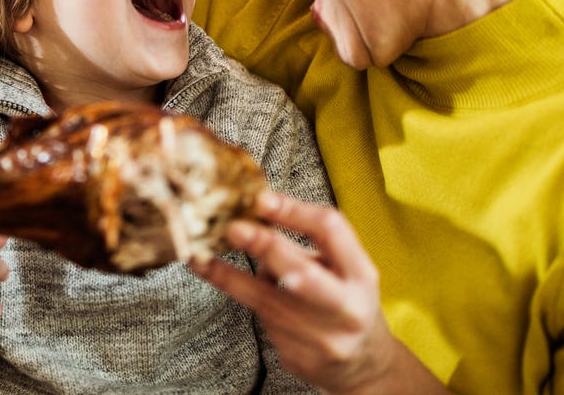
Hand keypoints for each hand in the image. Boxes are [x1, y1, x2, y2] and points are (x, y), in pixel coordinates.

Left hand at [191, 192, 447, 394]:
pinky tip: (247, 294)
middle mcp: (345, 307)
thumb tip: (253, 215)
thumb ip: (308, 242)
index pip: (331, 231)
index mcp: (361, 274)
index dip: (295, 211)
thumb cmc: (346, 300)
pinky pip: (263, 322)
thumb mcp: (344, 267)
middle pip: (302, 273)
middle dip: (265, 247)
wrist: (364, 364)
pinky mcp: (298, 359)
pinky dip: (251, 302)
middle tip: (232, 228)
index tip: (260, 198)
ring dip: (229, 277)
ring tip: (199, 259)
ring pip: (267, 302)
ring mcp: (322, 338)